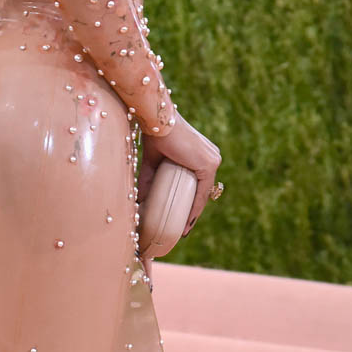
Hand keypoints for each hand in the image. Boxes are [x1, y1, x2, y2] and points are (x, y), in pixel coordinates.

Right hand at [139, 114, 221, 237]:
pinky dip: (196, 207)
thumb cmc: (154, 135)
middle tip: (180, 227)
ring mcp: (213, 159)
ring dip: (194, 211)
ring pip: (203, 192)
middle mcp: (211, 156)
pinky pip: (203, 191)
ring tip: (183, 229)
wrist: (158, 122)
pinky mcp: (209, 164)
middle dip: (191, 209)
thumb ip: (149, 180)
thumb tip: (139, 200)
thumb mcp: (152, 163)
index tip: (181, 218)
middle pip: (201, 189)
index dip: (190, 201)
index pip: (198, 182)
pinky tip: (188, 221)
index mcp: (201, 153)